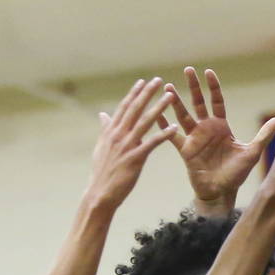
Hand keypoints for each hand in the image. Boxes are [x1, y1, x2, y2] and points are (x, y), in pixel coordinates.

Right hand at [87, 78, 177, 208]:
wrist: (100, 194)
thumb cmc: (102, 172)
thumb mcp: (101, 147)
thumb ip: (105, 129)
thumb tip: (103, 114)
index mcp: (111, 132)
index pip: (124, 108)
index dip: (134, 93)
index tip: (143, 81)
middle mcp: (118, 135)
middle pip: (135, 109)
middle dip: (147, 93)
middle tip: (158, 80)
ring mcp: (126, 146)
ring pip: (144, 122)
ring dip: (158, 108)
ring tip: (170, 96)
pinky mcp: (135, 158)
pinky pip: (152, 143)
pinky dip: (163, 134)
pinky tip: (174, 127)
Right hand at [159, 67, 274, 214]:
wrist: (221, 192)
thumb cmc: (236, 174)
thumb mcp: (251, 153)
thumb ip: (262, 136)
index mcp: (221, 126)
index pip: (216, 101)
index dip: (213, 87)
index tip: (208, 72)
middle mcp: (206, 129)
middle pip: (198, 103)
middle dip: (193, 87)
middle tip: (187, 69)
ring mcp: (194, 138)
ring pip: (183, 115)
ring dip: (175, 102)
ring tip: (167, 88)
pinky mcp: (185, 150)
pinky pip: (172, 136)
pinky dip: (164, 126)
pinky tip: (156, 115)